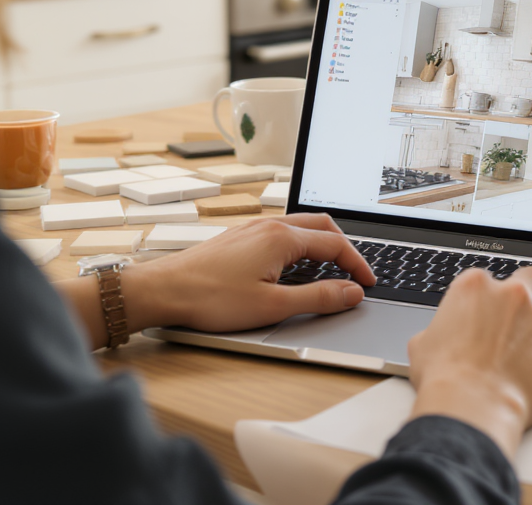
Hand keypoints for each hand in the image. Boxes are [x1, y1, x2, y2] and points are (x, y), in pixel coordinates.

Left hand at [123, 213, 375, 334]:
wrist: (164, 291)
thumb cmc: (210, 298)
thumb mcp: (273, 306)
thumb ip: (318, 298)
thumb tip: (351, 293)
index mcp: (281, 238)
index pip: (334, 244)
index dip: (357, 265)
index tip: (368, 284)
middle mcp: (268, 226)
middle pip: (320, 226)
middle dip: (343, 248)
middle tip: (355, 272)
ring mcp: (251, 229)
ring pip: (299, 227)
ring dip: (321, 244)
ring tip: (330, 269)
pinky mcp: (238, 238)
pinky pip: (280, 233)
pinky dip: (299, 246)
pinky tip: (293, 267)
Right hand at [406, 267, 531, 457]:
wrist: (471, 404)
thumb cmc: (443, 378)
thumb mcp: (422, 345)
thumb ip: (437, 331)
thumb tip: (437, 336)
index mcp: (476, 287)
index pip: (490, 278)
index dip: (493, 295)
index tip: (494, 309)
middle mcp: (513, 296)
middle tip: (530, 307)